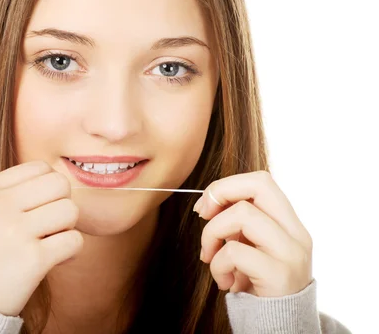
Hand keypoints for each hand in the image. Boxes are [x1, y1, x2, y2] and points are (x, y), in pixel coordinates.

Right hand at [0, 161, 83, 315]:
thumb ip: (6, 194)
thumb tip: (52, 181)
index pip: (40, 167)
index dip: (48, 188)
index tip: (40, 209)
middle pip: (59, 183)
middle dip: (61, 204)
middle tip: (50, 226)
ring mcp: (15, 231)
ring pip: (71, 210)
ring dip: (67, 228)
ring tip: (50, 243)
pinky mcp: (33, 260)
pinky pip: (75, 241)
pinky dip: (71, 252)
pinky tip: (55, 261)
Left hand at [193, 170, 312, 296]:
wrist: (279, 327)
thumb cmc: (258, 284)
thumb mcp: (252, 247)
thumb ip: (239, 223)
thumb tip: (208, 202)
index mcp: (289, 223)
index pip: (261, 180)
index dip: (227, 186)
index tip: (206, 206)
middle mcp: (296, 233)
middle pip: (259, 184)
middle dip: (220, 193)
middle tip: (203, 215)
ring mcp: (290, 253)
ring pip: (242, 214)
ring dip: (212, 234)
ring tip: (210, 257)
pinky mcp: (278, 275)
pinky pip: (234, 252)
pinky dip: (217, 264)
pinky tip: (224, 281)